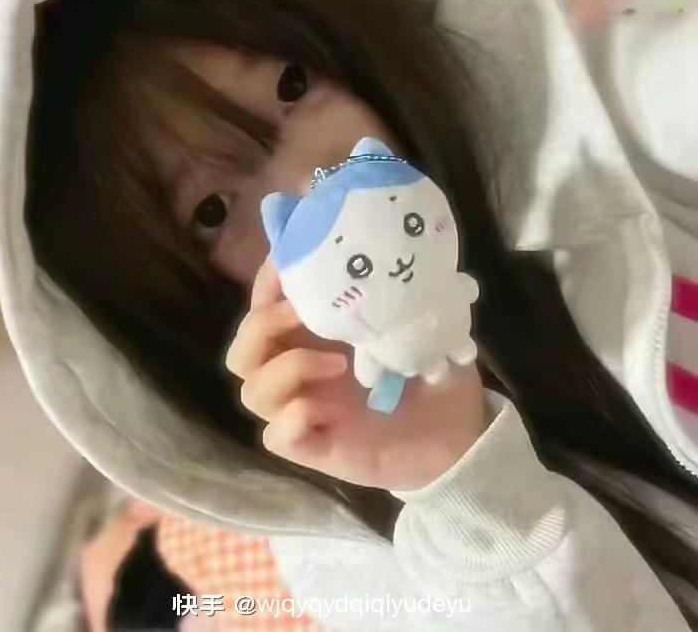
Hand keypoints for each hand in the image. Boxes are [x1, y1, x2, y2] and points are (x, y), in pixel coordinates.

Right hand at [225, 257, 488, 490]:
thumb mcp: (410, 325)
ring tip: (338, 363)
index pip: (264, 308)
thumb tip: (376, 253)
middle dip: (263, 324)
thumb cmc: (429, 373)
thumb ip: (386, 295)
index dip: (265, 284)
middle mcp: (299, 374)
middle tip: (303, 312)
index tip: (286, 261)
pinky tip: (325, 411)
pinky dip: (292, 419)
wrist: (459, 433)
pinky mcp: (316, 449)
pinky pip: (276, 438)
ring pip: (252, 392)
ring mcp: (304, 412)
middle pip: (243, 351)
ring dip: (287, 368)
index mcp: (313, 340)